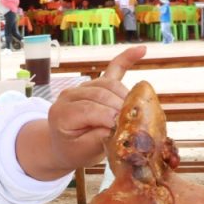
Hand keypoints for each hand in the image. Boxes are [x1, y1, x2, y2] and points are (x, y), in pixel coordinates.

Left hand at [16, 46, 146, 179]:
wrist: (62, 144)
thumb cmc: (73, 150)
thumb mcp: (82, 152)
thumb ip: (97, 139)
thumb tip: (118, 128)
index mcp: (62, 113)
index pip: (89, 109)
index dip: (110, 118)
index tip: (126, 130)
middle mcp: (69, 95)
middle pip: (101, 94)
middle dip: (121, 108)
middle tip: (136, 123)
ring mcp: (83, 87)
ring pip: (109, 84)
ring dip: (126, 96)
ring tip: (137, 112)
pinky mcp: (96, 84)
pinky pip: (113, 69)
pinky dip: (127, 59)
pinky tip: (141, 50)